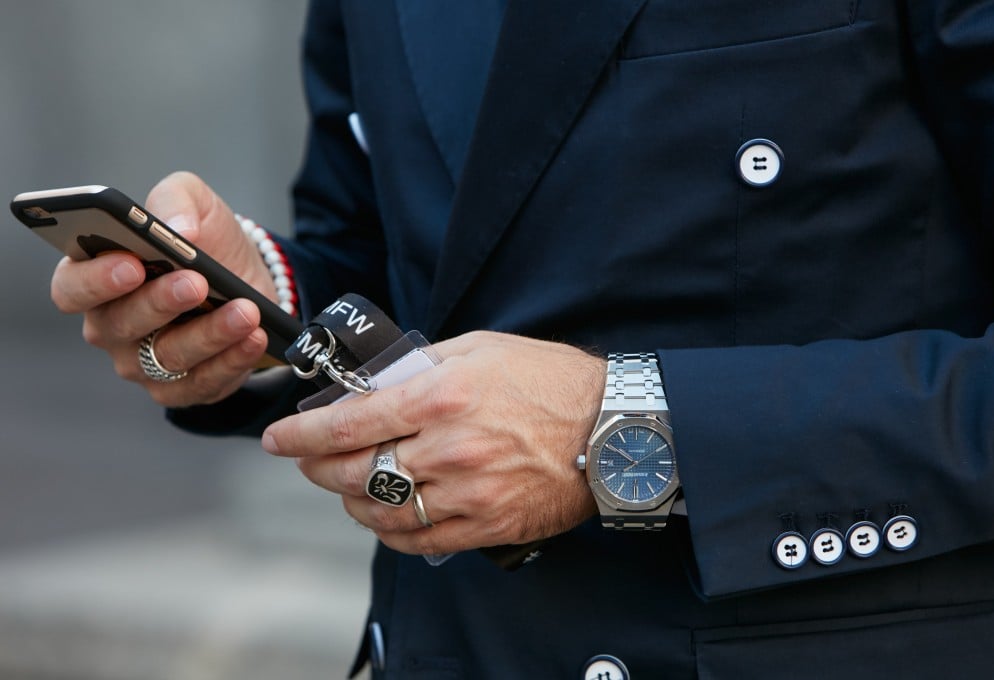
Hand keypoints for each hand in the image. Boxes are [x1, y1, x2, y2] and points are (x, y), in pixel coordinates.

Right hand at [49, 171, 276, 406]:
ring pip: (168, 356)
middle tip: (195, 282)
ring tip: (244, 310)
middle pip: (121, 324)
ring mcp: (143, 363)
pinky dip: (233, 359)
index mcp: (96, 278)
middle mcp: (111, 326)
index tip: (130, 264)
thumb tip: (179, 227)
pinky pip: (204, 381)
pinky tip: (255, 336)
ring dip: (210, 332)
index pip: (72, 287)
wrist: (248, 277)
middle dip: (160, 302)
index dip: (95, 280)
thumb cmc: (206, 241)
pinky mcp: (183, 388)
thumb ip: (177, 201)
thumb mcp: (194, 204)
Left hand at [261, 331, 604, 555]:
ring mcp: (467, 494)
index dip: (299, 433)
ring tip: (344, 485)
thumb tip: (371, 386)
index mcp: (440, 397)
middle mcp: (447, 448)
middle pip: (353, 472)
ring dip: (349, 500)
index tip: (277, 437)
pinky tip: (383, 514)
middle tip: (306, 460)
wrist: (611, 428)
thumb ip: (419, 366)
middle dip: (315, 468)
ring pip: (380, 511)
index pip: (347, 424)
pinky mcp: (486, 526)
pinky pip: (418, 540)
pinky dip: (388, 530)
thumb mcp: (479, 349)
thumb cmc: (548, 381)